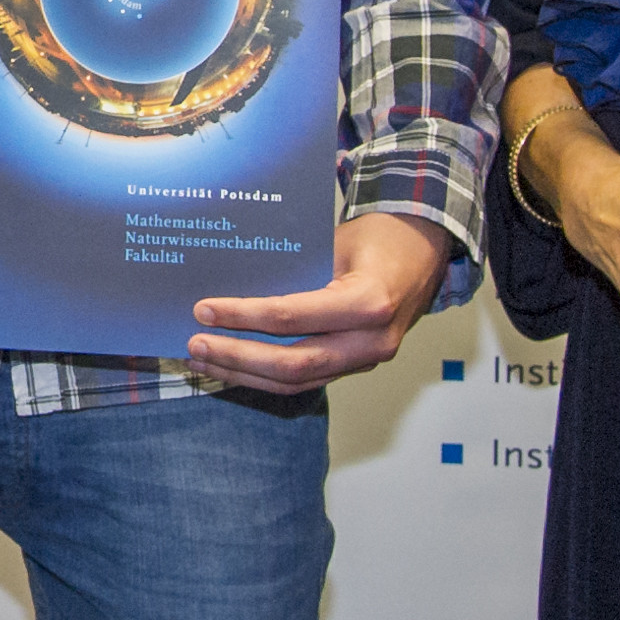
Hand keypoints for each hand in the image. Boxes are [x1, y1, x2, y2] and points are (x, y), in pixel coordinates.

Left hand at [187, 211, 452, 393]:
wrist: (424, 252)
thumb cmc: (379, 237)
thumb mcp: (336, 240)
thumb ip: (294, 266)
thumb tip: (231, 280)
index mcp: (370, 301)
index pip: (296, 316)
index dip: (246, 316)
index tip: (205, 309)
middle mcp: (372, 340)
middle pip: (296, 363)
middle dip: (239, 356)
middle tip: (195, 343)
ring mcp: (368, 359)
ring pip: (300, 382)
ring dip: (246, 373)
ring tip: (203, 359)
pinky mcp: (357, 365)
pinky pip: (308, 380)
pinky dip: (266, 377)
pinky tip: (233, 366)